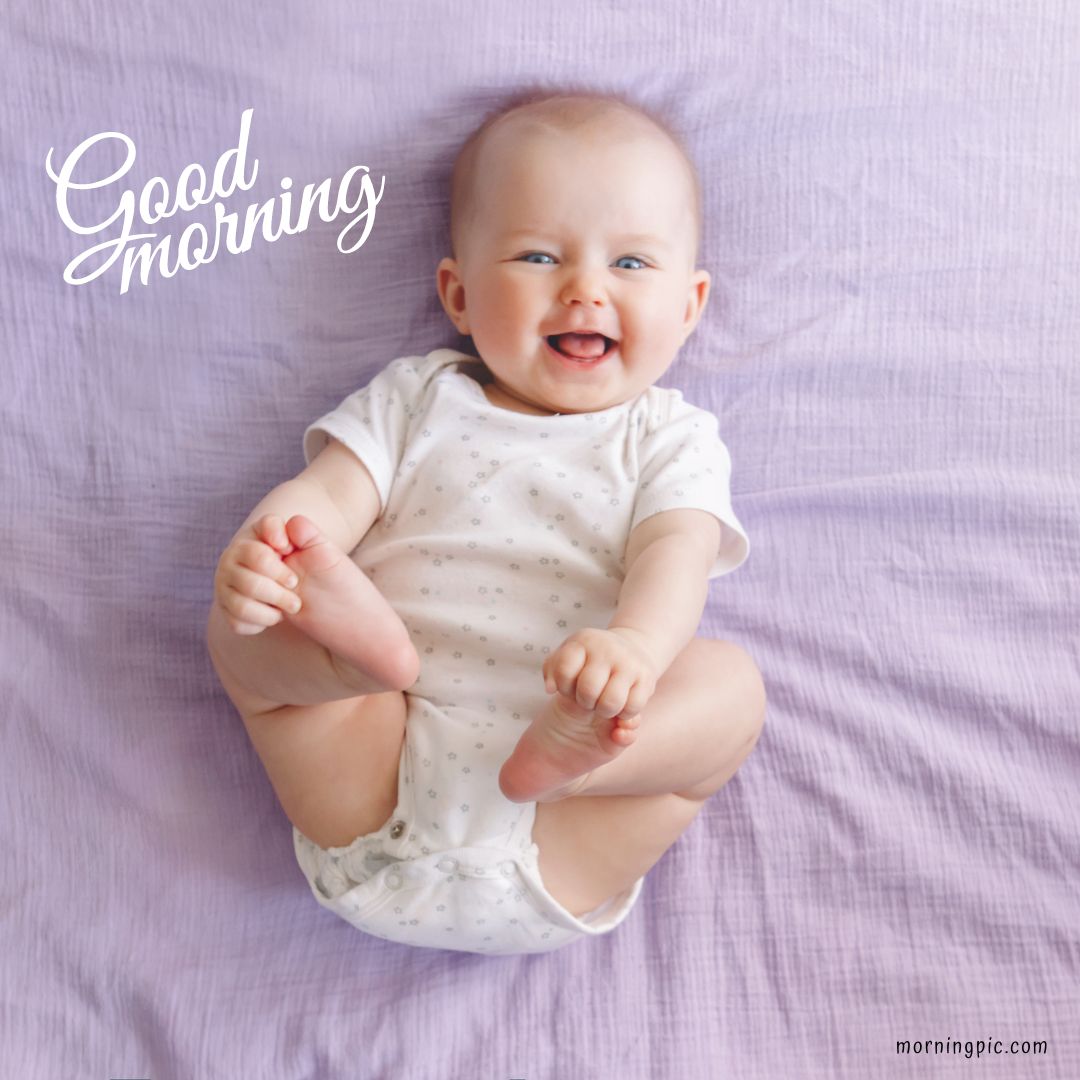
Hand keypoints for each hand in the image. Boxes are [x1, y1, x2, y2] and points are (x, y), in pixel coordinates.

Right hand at [213, 514, 302, 634]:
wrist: (293, 581)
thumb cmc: (296, 558)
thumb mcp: (301, 540)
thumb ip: (297, 530)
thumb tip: (281, 541)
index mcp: (245, 543)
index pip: (258, 556)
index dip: (280, 571)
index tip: (294, 579)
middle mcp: (228, 563)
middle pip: (251, 585)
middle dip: (280, 596)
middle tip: (295, 601)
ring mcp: (223, 587)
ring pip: (243, 607)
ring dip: (271, 613)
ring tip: (286, 610)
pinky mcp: (225, 610)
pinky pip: (238, 623)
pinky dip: (259, 623)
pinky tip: (272, 615)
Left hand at [542, 627, 659, 719]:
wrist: (631, 648)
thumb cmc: (590, 660)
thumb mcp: (568, 657)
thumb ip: (551, 672)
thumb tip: (551, 689)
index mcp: (583, 640)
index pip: (564, 671)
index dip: (564, 687)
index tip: (571, 686)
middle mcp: (607, 648)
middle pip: (587, 690)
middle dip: (585, 702)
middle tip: (589, 698)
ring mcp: (629, 663)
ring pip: (610, 703)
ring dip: (604, 711)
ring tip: (603, 703)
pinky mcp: (646, 678)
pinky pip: (632, 709)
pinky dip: (623, 715)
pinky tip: (620, 705)